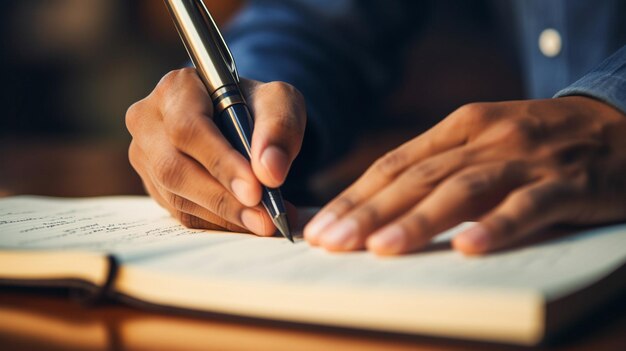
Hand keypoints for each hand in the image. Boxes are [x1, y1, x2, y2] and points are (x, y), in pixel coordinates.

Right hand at [126, 68, 305, 234]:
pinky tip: (248, 223)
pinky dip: (218, 223)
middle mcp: (149, 120)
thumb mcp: (279, 101)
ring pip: (177, 196)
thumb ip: (280, 127)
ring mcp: (145, 155)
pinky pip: (181, 213)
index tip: (255, 190)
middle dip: (223, 198)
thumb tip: (270, 171)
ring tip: (266, 222)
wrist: (239, 118)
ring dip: (224, 216)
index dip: (220, 162)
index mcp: (176, 88)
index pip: (188, 128)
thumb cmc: (255, 105)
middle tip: (264, 219)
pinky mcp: (153, 185)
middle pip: (174, 168)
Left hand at [304, 96, 625, 254]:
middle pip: (417, 178)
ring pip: (463, 189)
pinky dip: (498, 226)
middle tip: (332, 242)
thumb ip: (438, 169)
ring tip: (382, 249)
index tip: (322, 226)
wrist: (616, 126)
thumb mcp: (483, 143)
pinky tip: (469, 249)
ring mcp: (525, 159)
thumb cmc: (536, 143)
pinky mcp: (567, 182)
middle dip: (369, 212)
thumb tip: (380, 206)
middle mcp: (486, 138)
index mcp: (460, 127)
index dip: (355, 196)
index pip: (394, 164)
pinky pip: (529, 206)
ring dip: (419, 220)